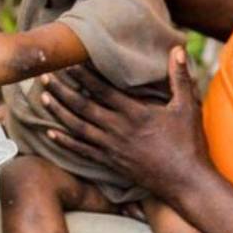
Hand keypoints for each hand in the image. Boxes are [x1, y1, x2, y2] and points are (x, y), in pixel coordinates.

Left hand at [40, 47, 213, 202]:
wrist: (187, 183)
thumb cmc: (189, 143)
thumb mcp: (188, 107)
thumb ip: (180, 77)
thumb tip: (177, 49)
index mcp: (135, 113)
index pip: (102, 90)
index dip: (82, 76)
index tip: (67, 64)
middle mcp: (118, 130)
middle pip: (83, 107)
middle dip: (62, 91)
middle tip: (44, 77)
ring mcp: (112, 148)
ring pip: (78, 128)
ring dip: (58, 112)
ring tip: (43, 97)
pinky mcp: (110, 163)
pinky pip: (82, 151)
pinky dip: (65, 141)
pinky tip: (49, 132)